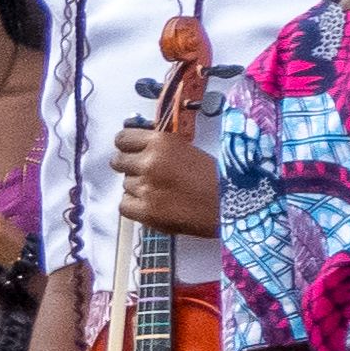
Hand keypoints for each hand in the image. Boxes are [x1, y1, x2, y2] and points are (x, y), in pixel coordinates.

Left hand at [115, 123, 221, 240]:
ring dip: (137, 188)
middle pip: (118, 162)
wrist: (230, 204)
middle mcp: (149, 162)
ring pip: (125, 185)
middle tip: (145, 174)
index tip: (131, 152)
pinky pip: (124, 205)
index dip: (126, 147)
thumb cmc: (214, 177)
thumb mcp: (185, 150)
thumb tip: (136, 148)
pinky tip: (152, 205)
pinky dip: (134, 206)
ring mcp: (145, 188)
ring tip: (160, 192)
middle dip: (129, 167)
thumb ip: (159, 148)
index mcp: (160, 142)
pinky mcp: (146, 211)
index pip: (122, 139)